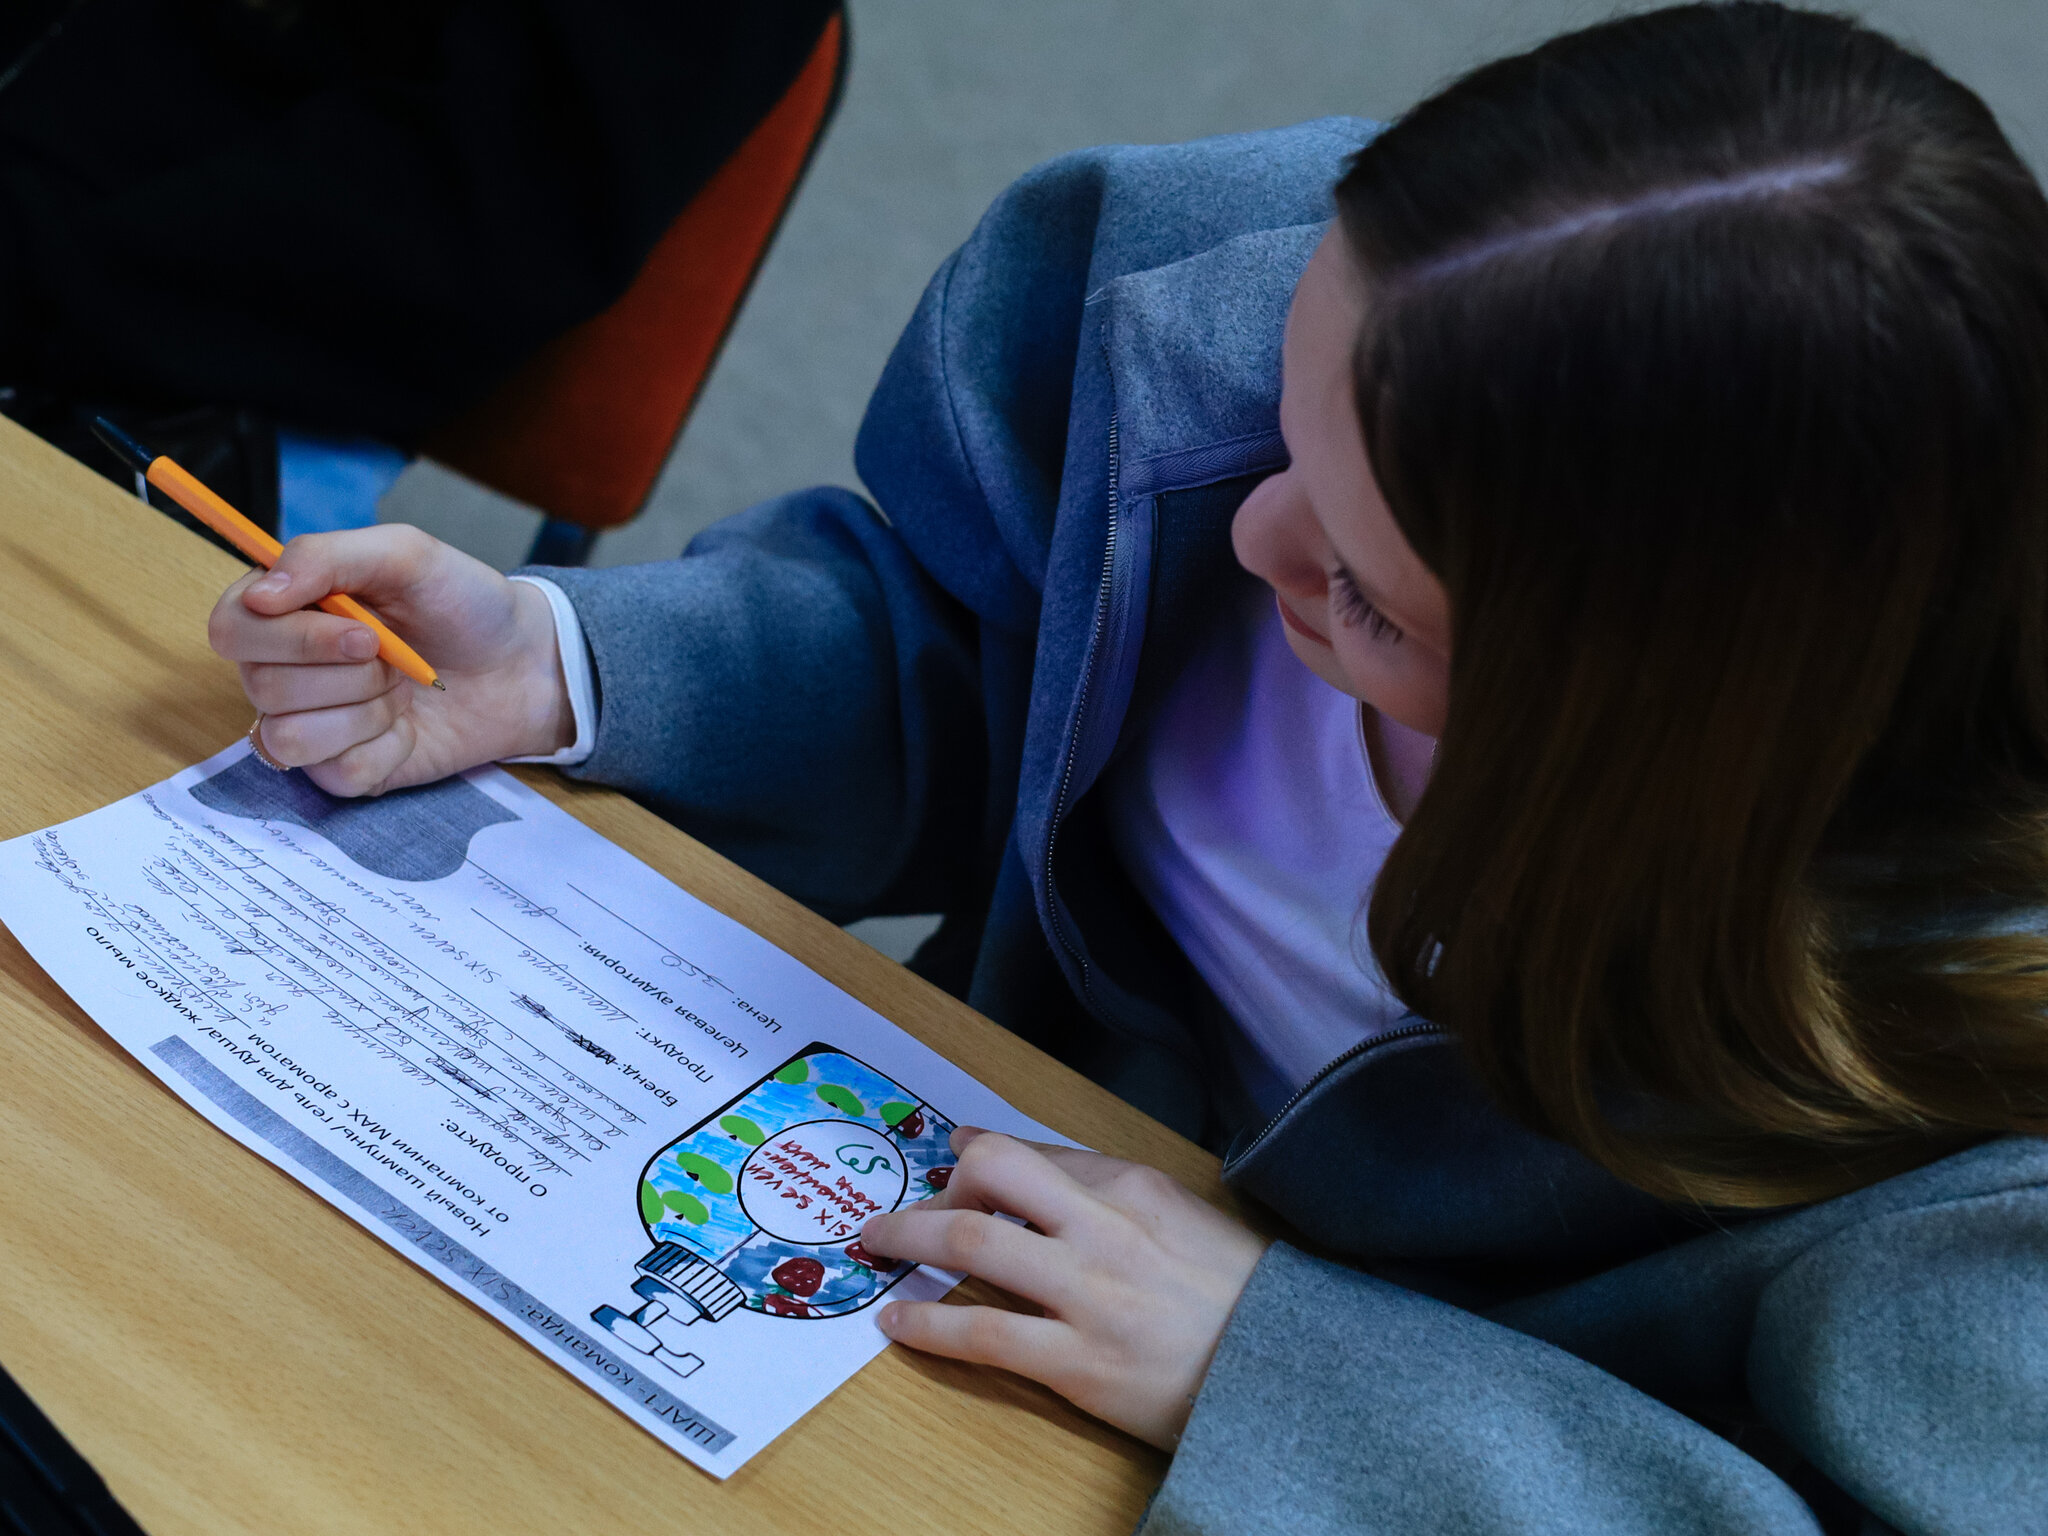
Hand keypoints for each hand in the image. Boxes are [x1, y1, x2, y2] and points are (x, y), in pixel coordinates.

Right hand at [206, 526, 572, 795]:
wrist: (522, 664)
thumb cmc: (461, 603)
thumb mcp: (405, 554)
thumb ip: (324, 556)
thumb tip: (259, 595)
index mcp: (285, 610)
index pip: (231, 627)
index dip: (290, 637)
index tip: (362, 632)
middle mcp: (283, 668)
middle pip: (260, 684)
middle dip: (344, 672)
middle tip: (391, 655)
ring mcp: (311, 723)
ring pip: (290, 736)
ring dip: (362, 712)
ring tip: (399, 690)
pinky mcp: (343, 771)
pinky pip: (336, 772)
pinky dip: (384, 749)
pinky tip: (407, 728)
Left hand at [860, 1129, 1266, 1449]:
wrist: (1290, 1372)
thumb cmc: (1238, 1294)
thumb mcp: (1183, 1216)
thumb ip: (1110, 1189)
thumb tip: (1035, 1163)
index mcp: (1133, 1186)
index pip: (1033, 1152)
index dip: (977, 1157)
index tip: (951, 1166)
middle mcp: (1103, 1228)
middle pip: (991, 1174)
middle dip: (931, 1187)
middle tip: (898, 1212)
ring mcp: (1088, 1294)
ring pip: (973, 1243)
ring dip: (909, 1239)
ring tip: (876, 1248)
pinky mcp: (1079, 1362)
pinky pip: (983, 1333)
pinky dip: (928, 1325)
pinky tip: (899, 1324)